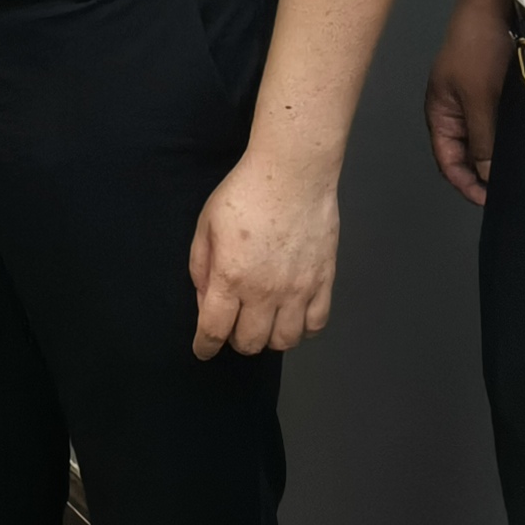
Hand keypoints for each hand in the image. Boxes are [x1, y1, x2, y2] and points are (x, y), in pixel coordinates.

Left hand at [190, 145, 341, 357]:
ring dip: (269, 339)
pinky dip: (302, 329)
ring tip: (263, 323)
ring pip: (284, 342)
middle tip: (233, 326)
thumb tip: (204, 300)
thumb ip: (201, 267)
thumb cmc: (245, 193)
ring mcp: (298, 290)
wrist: (292, 174)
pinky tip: (292, 318)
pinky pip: (316, 325)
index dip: (205, 346)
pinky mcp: (323, 282)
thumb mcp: (206, 225)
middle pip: (249, 342)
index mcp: (231, 277)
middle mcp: (265, 291)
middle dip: (235, 341)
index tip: (203, 350)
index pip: (214, 330)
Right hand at [425, 0, 506, 205]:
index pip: (448, 162)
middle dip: (482, 174)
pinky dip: (507, 137)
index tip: (492, 200)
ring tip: (519, 171)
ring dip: (497, 156)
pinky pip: (497, 123)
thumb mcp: (479, 99)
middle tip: (510, 189)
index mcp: (440, 113)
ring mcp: (473, 99)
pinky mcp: (492, 90)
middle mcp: (454, 110)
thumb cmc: (477, 49)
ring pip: (483, 139)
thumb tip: (488, 178)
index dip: (466, 184)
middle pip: (464, 154)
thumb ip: (483, 140)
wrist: (492, 6)